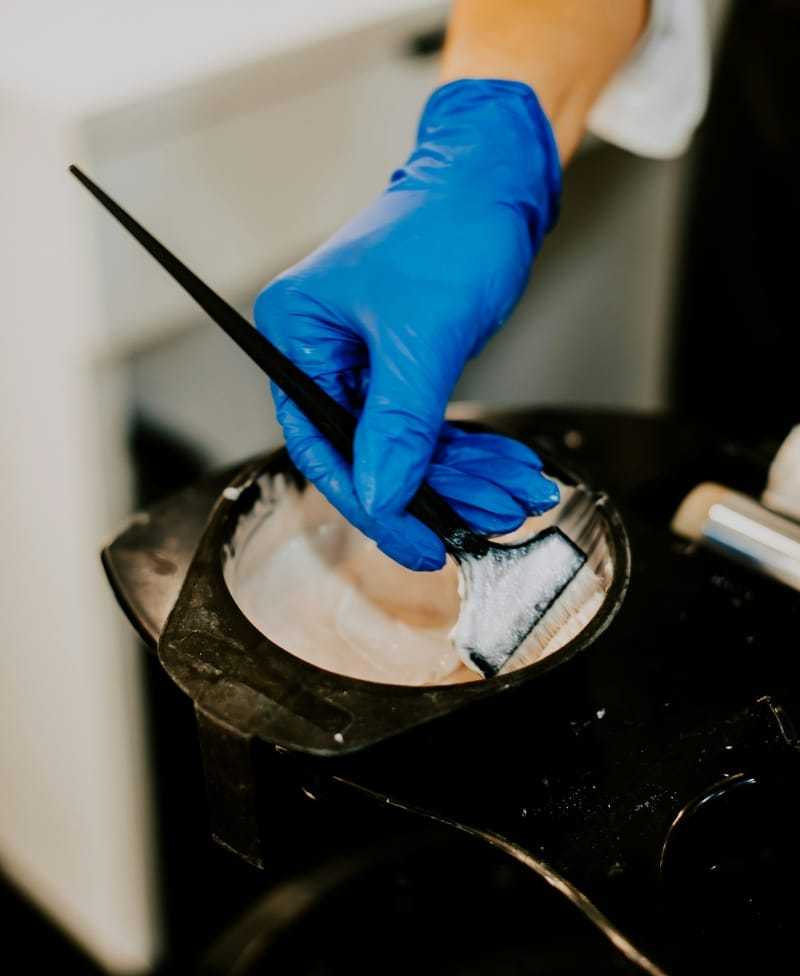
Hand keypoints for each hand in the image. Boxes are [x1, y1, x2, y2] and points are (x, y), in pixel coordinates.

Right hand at [254, 79, 561, 569]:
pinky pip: (427, 423)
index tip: (415, 542)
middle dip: (432, 489)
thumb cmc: (449, 229)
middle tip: (481, 522)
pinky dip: (468, 448)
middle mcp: (319, 349)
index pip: (319, 442)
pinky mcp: (398, 361)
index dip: (368, 501)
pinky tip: (506, 469)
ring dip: (461, 474)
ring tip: (514, 495)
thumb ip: (398, 424)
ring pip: (404, 443)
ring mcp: (360, 358)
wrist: (494, 179)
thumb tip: (380, 497)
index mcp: (297, 334)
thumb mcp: (422, 336)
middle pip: (365, 449)